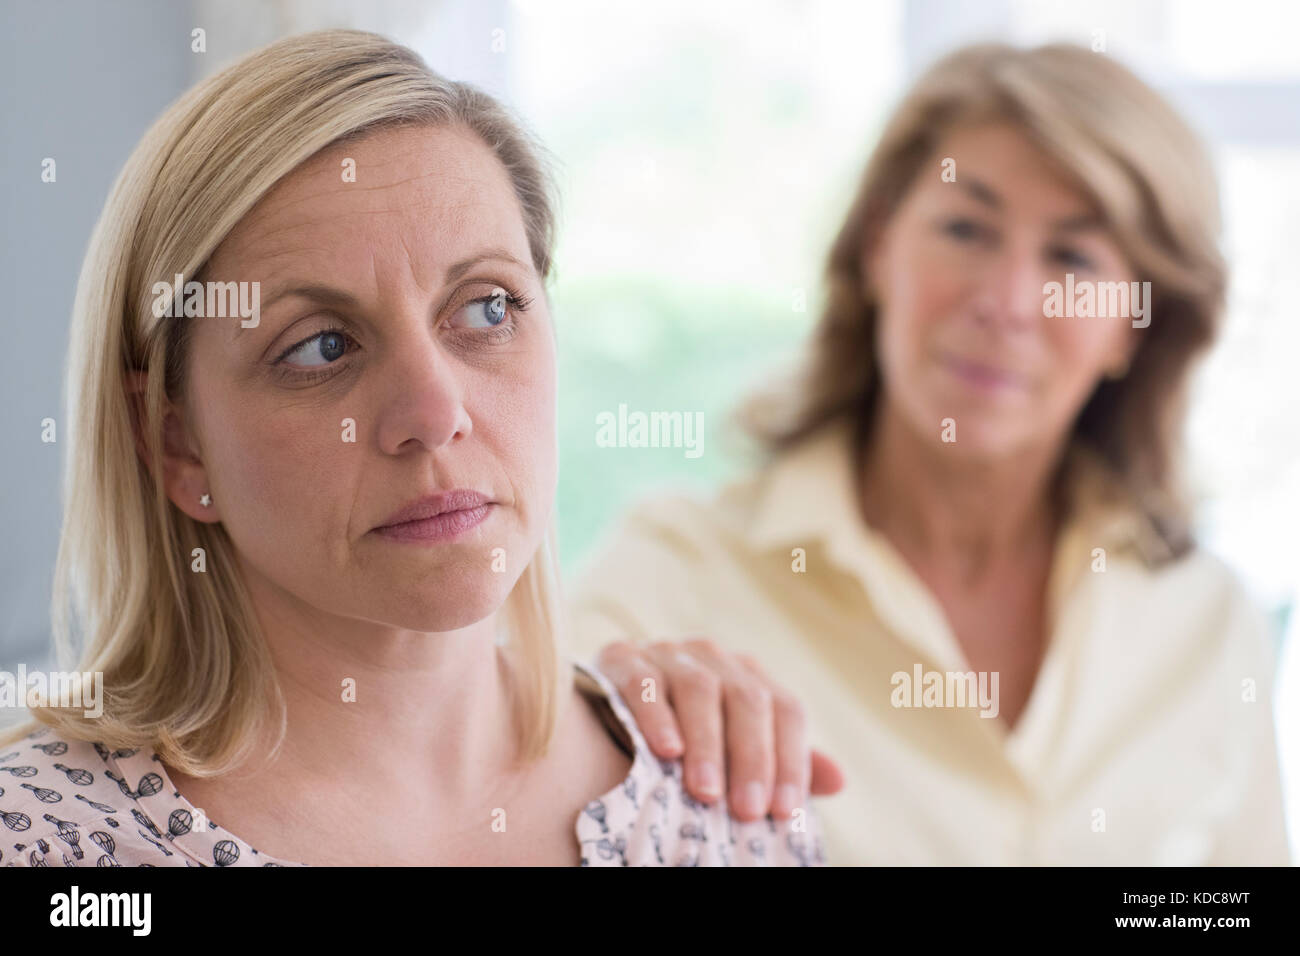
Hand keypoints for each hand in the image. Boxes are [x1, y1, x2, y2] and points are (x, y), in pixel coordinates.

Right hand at [595, 637, 844, 821]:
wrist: (605, 704)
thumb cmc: (682, 737)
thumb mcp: (732, 749)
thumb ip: (781, 762)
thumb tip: (838, 779)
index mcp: (747, 676)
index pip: (785, 710)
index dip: (790, 759)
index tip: (784, 810)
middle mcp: (713, 657)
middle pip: (747, 698)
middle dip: (751, 757)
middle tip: (746, 810)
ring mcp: (668, 653)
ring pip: (699, 687)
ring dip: (707, 742)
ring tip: (706, 791)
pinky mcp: (623, 659)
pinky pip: (644, 682)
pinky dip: (656, 716)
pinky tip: (665, 750)